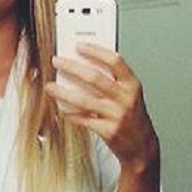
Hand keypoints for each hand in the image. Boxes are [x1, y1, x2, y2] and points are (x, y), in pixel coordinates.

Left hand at [45, 43, 159, 171]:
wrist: (141, 145)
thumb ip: (112, 80)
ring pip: (84, 100)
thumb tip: (83, 64)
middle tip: (57, 61)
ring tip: (50, 87)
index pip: (115, 61)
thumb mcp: (129, 94)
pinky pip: (82, 119)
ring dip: (63, 92)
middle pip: (94, 78)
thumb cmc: (132, 116)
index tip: (79, 46)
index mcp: (132, 85)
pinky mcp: (107, 131)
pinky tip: (61, 108)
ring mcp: (116, 115)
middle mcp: (125, 99)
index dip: (96, 51)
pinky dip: (69, 113)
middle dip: (72, 67)